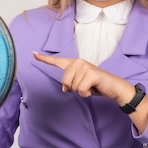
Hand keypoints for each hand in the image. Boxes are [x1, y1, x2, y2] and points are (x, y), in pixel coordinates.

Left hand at [33, 51, 147, 133]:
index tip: (33, 54)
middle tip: (86, 86)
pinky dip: (87, 94)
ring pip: (72, 87)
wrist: (114, 88)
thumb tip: (64, 88)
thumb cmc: (96, 85)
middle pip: (64, 82)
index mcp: (74, 64)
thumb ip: (70, 84)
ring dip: (82, 91)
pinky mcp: (91, 73)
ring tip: (91, 86)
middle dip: (74, 89)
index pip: (56, 61)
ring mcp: (84, 66)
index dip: (44, 59)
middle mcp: (78, 62)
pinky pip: (80, 90)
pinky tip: (94, 89)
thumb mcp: (80, 85)